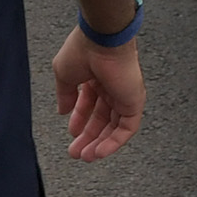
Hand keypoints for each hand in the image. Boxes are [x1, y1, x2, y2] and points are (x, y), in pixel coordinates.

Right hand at [52, 31, 144, 161]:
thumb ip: (65, 95)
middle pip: (102, 119)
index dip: (79, 120)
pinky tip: (100, 152)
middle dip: (88, 137)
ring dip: (100, 144)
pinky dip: (114, 142)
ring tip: (86, 156)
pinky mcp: (134, 102)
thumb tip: (63, 110)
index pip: (89, 104)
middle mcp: (112, 87)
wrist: (102, 39)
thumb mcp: (64, 75)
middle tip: (77, 152)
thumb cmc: (83, 49)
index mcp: (96, 78)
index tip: (72, 133)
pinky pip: (126, 128)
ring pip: (114, 126)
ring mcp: (124, 95)